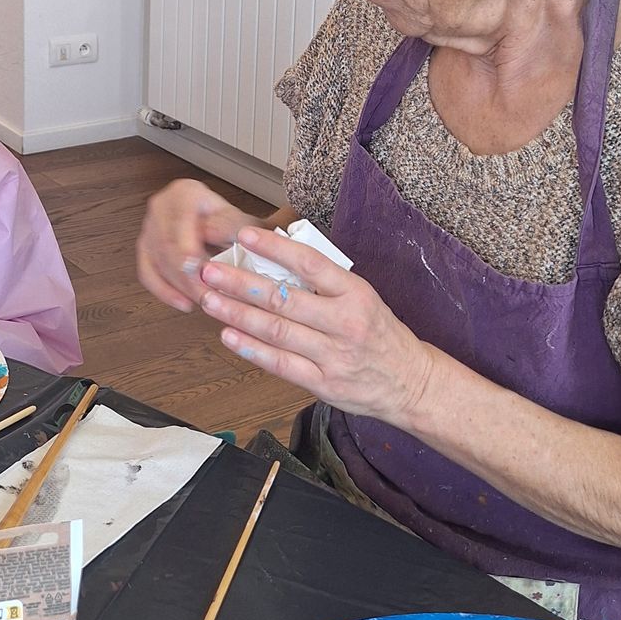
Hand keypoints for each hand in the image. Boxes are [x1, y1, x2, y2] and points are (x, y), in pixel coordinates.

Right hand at [136, 179, 272, 311]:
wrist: (226, 231)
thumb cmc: (232, 225)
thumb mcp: (240, 223)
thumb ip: (233, 230)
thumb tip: (227, 238)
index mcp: (185, 193)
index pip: (180, 221)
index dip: (187, 247)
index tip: (198, 269)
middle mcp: (163, 206)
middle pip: (166, 244)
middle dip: (186, 274)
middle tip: (205, 292)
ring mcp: (150, 227)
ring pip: (156, 261)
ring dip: (178, 286)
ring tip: (201, 299)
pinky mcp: (146, 248)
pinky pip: (147, 273)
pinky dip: (165, 291)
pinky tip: (182, 302)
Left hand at [199, 226, 434, 424]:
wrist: (410, 382)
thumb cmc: (380, 334)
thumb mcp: (363, 297)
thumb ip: (325, 283)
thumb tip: (276, 259)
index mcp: (355, 293)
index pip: (309, 263)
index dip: (274, 248)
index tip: (243, 235)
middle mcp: (344, 323)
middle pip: (284, 299)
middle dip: (241, 284)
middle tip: (210, 271)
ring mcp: (333, 356)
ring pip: (277, 331)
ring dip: (238, 315)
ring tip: (210, 300)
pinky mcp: (323, 383)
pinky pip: (280, 364)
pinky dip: (252, 350)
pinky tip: (229, 336)